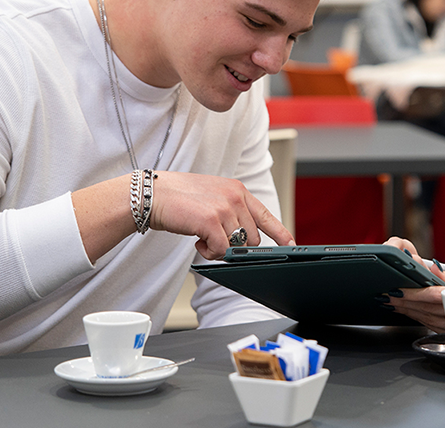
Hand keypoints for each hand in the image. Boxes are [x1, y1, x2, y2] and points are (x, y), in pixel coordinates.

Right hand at [151, 171, 294, 259]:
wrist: (153, 195)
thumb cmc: (179, 198)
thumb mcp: (213, 196)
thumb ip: (231, 210)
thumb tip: (242, 236)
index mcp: (238, 190)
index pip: (266, 215)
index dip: (280, 233)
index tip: (291, 244)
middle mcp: (235, 197)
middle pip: (252, 238)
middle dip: (235, 246)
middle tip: (213, 240)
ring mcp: (225, 208)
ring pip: (236, 246)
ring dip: (219, 249)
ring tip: (202, 237)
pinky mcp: (212, 221)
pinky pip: (221, 250)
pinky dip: (209, 253)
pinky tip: (197, 242)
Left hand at [382, 237, 444, 330]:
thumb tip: (432, 268)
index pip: (433, 297)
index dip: (413, 294)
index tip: (399, 289)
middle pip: (424, 309)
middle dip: (404, 302)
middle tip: (388, 295)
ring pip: (424, 318)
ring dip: (406, 310)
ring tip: (391, 302)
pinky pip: (428, 324)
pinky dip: (415, 317)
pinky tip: (405, 311)